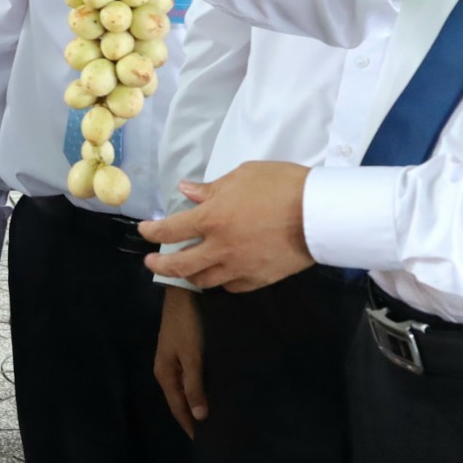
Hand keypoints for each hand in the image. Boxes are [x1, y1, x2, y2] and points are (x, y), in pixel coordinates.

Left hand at [138, 161, 313, 290]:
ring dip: (189, 276)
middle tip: (151, 262)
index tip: (144, 231)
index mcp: (212, 219)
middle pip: (180, 265)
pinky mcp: (258, 279)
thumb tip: (186, 191)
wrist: (319, 213)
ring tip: (184, 271)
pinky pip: (231, 286)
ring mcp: (239, 267)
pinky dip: (221, 282)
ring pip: (205, 280)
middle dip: (160, 265)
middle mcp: (219, 248)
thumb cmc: (281, 186)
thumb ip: (211, 188)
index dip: (152, 232)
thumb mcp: (242, 175)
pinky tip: (219, 276)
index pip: (171, 230)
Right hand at [154, 286, 205, 435]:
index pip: (178, 409)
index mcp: (165, 374)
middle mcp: (166, 370)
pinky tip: (211, 392)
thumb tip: (198, 417)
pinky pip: (190, 378)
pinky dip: (199, 389)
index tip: (206, 443)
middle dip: (193, 418)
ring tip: (215, 417)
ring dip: (197, 403)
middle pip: (180, 401)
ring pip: (185, 389)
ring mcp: (173, 360)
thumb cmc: (188, 326)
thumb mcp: (192, 357)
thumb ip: (194, 386)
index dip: (190, 426)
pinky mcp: (182, 351)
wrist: (185, 292)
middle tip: (215, 433)